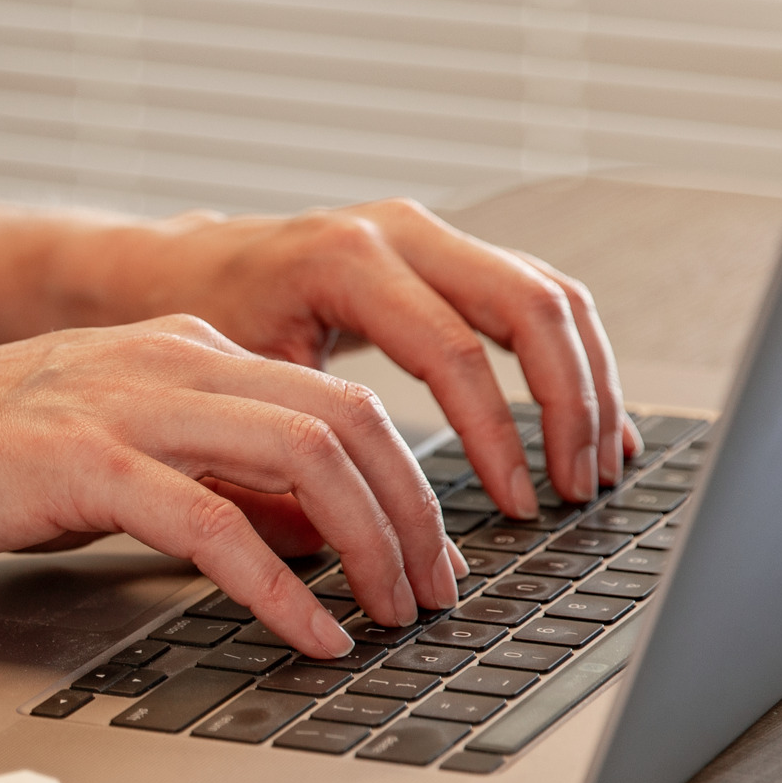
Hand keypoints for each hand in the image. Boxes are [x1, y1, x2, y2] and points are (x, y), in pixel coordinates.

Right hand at [0, 319, 465, 658]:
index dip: (409, 480)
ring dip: (370, 546)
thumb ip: (211, 478)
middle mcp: (172, 362)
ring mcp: (131, 407)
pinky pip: (218, 525)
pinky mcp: (88, 465)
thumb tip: (309, 533)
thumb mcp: (115, 455)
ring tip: (392, 616)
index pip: (338, 400)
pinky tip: (310, 633)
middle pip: (349, 422)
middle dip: (415, 515)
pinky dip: (282, 588)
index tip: (431, 553)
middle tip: (436, 593)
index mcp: (185, 351)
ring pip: (305, 459)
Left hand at [120, 199, 638, 515]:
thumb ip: (298, 452)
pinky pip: (536, 296)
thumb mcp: (238, 385)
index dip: (496, 438)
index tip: (519, 506)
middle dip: (570, 405)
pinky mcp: (447, 252)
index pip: (453, 354)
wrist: (182, 269)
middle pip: (531, 305)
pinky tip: (593, 422)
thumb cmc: (198, 329)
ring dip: (588, 383)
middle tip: (577, 488)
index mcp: (345, 260)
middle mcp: (399, 232)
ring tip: (599, 465)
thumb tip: (359, 550)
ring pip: (551, 294)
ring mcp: (430, 234)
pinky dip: (573, 359)